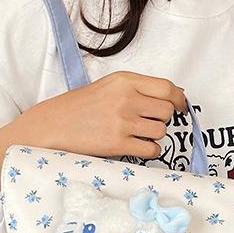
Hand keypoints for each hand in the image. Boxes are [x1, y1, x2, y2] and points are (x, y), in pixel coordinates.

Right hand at [12, 71, 185, 159]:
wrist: (53, 125)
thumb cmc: (79, 108)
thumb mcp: (109, 87)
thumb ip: (138, 89)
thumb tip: (175, 96)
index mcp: (124, 81)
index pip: (166, 88)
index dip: (179, 100)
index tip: (181, 107)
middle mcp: (126, 99)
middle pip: (167, 111)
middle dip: (162, 119)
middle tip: (148, 122)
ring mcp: (122, 122)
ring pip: (160, 131)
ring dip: (154, 136)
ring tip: (137, 135)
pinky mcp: (118, 144)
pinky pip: (151, 149)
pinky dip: (150, 151)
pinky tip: (137, 147)